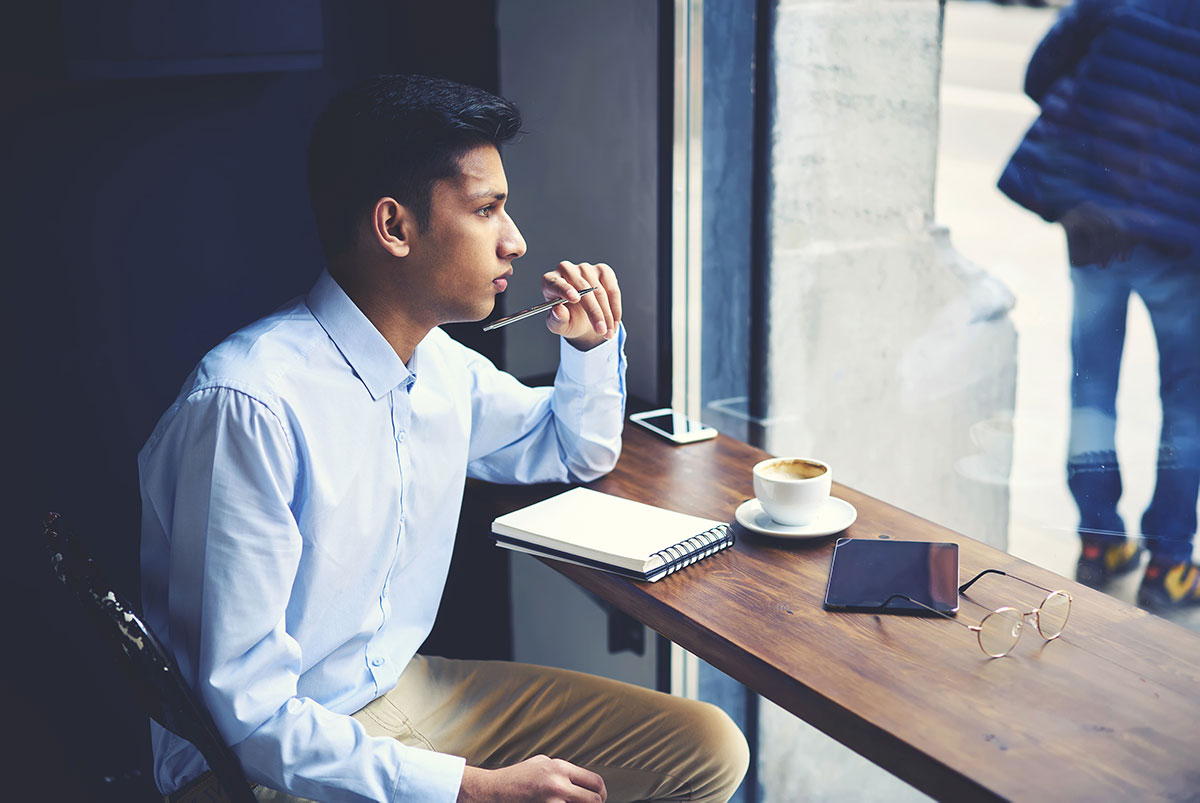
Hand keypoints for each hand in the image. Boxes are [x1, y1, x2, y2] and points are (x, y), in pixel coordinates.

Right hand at [458, 755, 606, 802]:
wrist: (493, 791)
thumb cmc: (514, 778)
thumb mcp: (541, 763)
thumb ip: (562, 769)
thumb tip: (579, 778)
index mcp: (560, 768)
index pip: (595, 781)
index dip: (601, 792)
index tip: (600, 797)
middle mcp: (558, 784)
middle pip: (594, 800)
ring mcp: (552, 801)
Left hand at [541, 261, 621, 350]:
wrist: (582, 317)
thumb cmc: (567, 318)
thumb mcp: (559, 325)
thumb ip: (557, 320)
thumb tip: (558, 310)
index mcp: (550, 281)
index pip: (556, 283)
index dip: (565, 289)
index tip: (575, 298)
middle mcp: (567, 270)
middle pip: (583, 288)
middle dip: (594, 311)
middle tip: (600, 330)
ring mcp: (585, 268)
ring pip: (599, 291)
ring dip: (607, 314)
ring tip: (608, 332)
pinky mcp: (602, 271)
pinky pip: (612, 289)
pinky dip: (615, 308)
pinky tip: (614, 323)